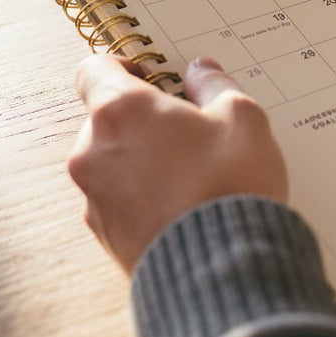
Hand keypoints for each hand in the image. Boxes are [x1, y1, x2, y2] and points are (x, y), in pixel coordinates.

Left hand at [68, 56, 287, 274]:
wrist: (221, 270)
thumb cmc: (230, 184)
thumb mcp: (242, 117)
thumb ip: (214, 84)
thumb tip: (200, 71)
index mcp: (120, 110)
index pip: (93, 69)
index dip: (123, 66)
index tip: (153, 77)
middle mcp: (94, 151)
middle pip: (107, 118)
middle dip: (142, 119)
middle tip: (188, 129)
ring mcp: (94, 196)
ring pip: (113, 160)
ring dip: (142, 158)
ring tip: (192, 174)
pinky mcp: (104, 235)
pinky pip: (118, 198)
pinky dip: (143, 194)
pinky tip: (183, 204)